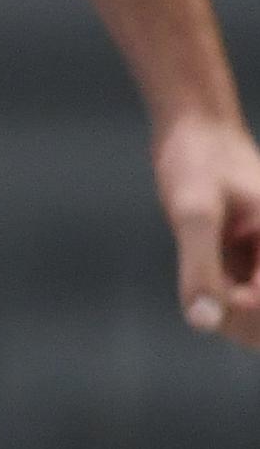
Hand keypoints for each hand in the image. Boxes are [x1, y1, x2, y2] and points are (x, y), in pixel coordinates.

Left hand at [154, 111, 259, 349]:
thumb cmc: (198, 160)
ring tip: (207, 257)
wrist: (196, 125)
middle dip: (237, 319)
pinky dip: (222, 293)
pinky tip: (207, 253)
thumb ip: (201, 268)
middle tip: (207, 273)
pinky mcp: (252, 258)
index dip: (238, 315)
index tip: (208, 292)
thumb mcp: (194, 213)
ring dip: (229, 307)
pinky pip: (243, 295)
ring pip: (256, 314)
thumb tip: (203, 323)